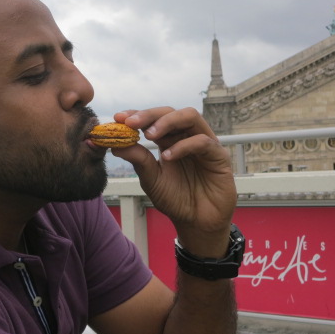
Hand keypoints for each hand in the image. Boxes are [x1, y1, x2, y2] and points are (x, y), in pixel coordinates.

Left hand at [112, 107, 235, 257]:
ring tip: (149, 135)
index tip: (118, 117)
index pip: (154, 119)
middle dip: (148, 115)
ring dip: (167, 122)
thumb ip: (137, 160)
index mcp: (169, 140)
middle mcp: (186, 137)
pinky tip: (168, 156)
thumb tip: (115, 144)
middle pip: (170, 112)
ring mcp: (204, 143)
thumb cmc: (175, 199)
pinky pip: (203, 141)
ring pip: (190, 117)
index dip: (137, 115)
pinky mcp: (219, 155)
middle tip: (130, 122)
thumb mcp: (151, 179)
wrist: (196, 222)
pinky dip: (183, 146)